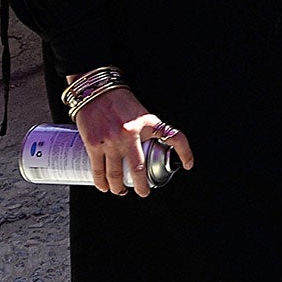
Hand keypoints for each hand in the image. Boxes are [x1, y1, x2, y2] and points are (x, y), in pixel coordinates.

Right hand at [71, 84, 195, 197]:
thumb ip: (148, 129)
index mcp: (147, 124)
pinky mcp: (94, 144)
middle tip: (143, 192)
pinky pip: (98, 169)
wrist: (96, 89)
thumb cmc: (120, 101)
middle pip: (138, 169)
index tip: (187, 165)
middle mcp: (130, 134)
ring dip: (118, 188)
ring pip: (116, 174)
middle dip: (141, 186)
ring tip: (120, 191)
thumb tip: (154, 146)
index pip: (174, 138)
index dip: (185, 153)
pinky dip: (100, 182)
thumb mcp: (143, 112)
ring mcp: (111, 141)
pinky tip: (103, 186)